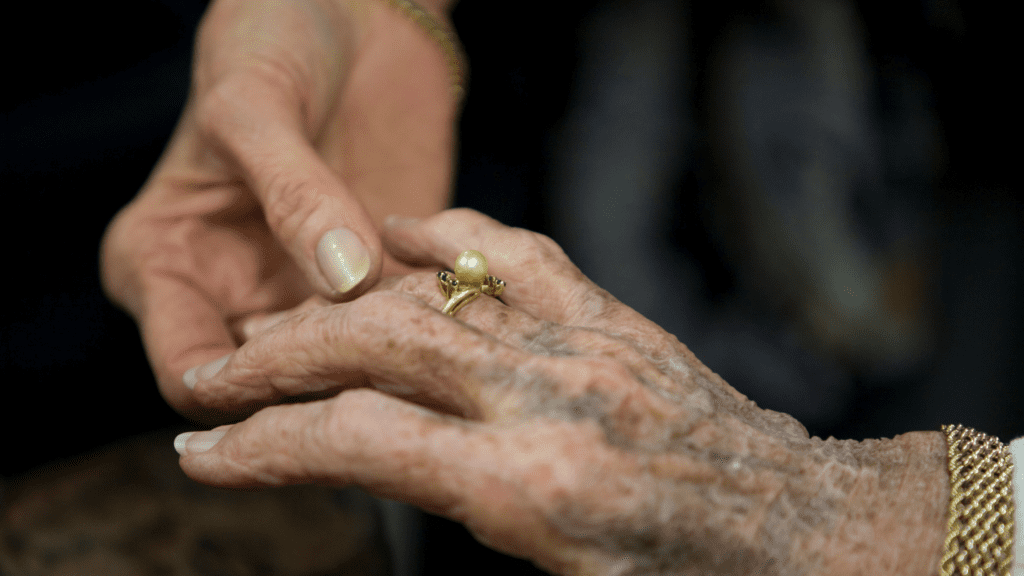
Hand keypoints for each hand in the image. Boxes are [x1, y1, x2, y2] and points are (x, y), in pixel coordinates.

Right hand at [100, 0, 459, 419]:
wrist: (354, 9)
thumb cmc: (271, 35)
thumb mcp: (256, 104)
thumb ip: (293, 194)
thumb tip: (343, 282)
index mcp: (166, 263)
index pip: (187, 371)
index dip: (236, 393)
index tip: (301, 381)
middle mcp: (236, 293)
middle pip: (270, 387)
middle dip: (325, 388)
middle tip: (386, 367)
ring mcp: (310, 293)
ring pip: (343, 370)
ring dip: (387, 363)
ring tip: (432, 334)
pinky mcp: (379, 280)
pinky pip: (403, 328)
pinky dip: (430, 327)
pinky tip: (460, 306)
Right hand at [176, 209, 949, 575]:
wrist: (791, 524)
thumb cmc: (674, 571)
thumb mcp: (550, 568)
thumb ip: (450, 508)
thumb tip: (356, 463)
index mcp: (528, 487)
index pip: (355, 443)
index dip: (261, 447)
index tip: (202, 452)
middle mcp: (545, 397)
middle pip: (373, 347)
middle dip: (274, 360)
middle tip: (210, 377)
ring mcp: (578, 341)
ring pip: (426, 292)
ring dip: (334, 304)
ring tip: (276, 324)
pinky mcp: (606, 313)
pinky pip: (509, 251)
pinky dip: (441, 236)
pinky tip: (391, 238)